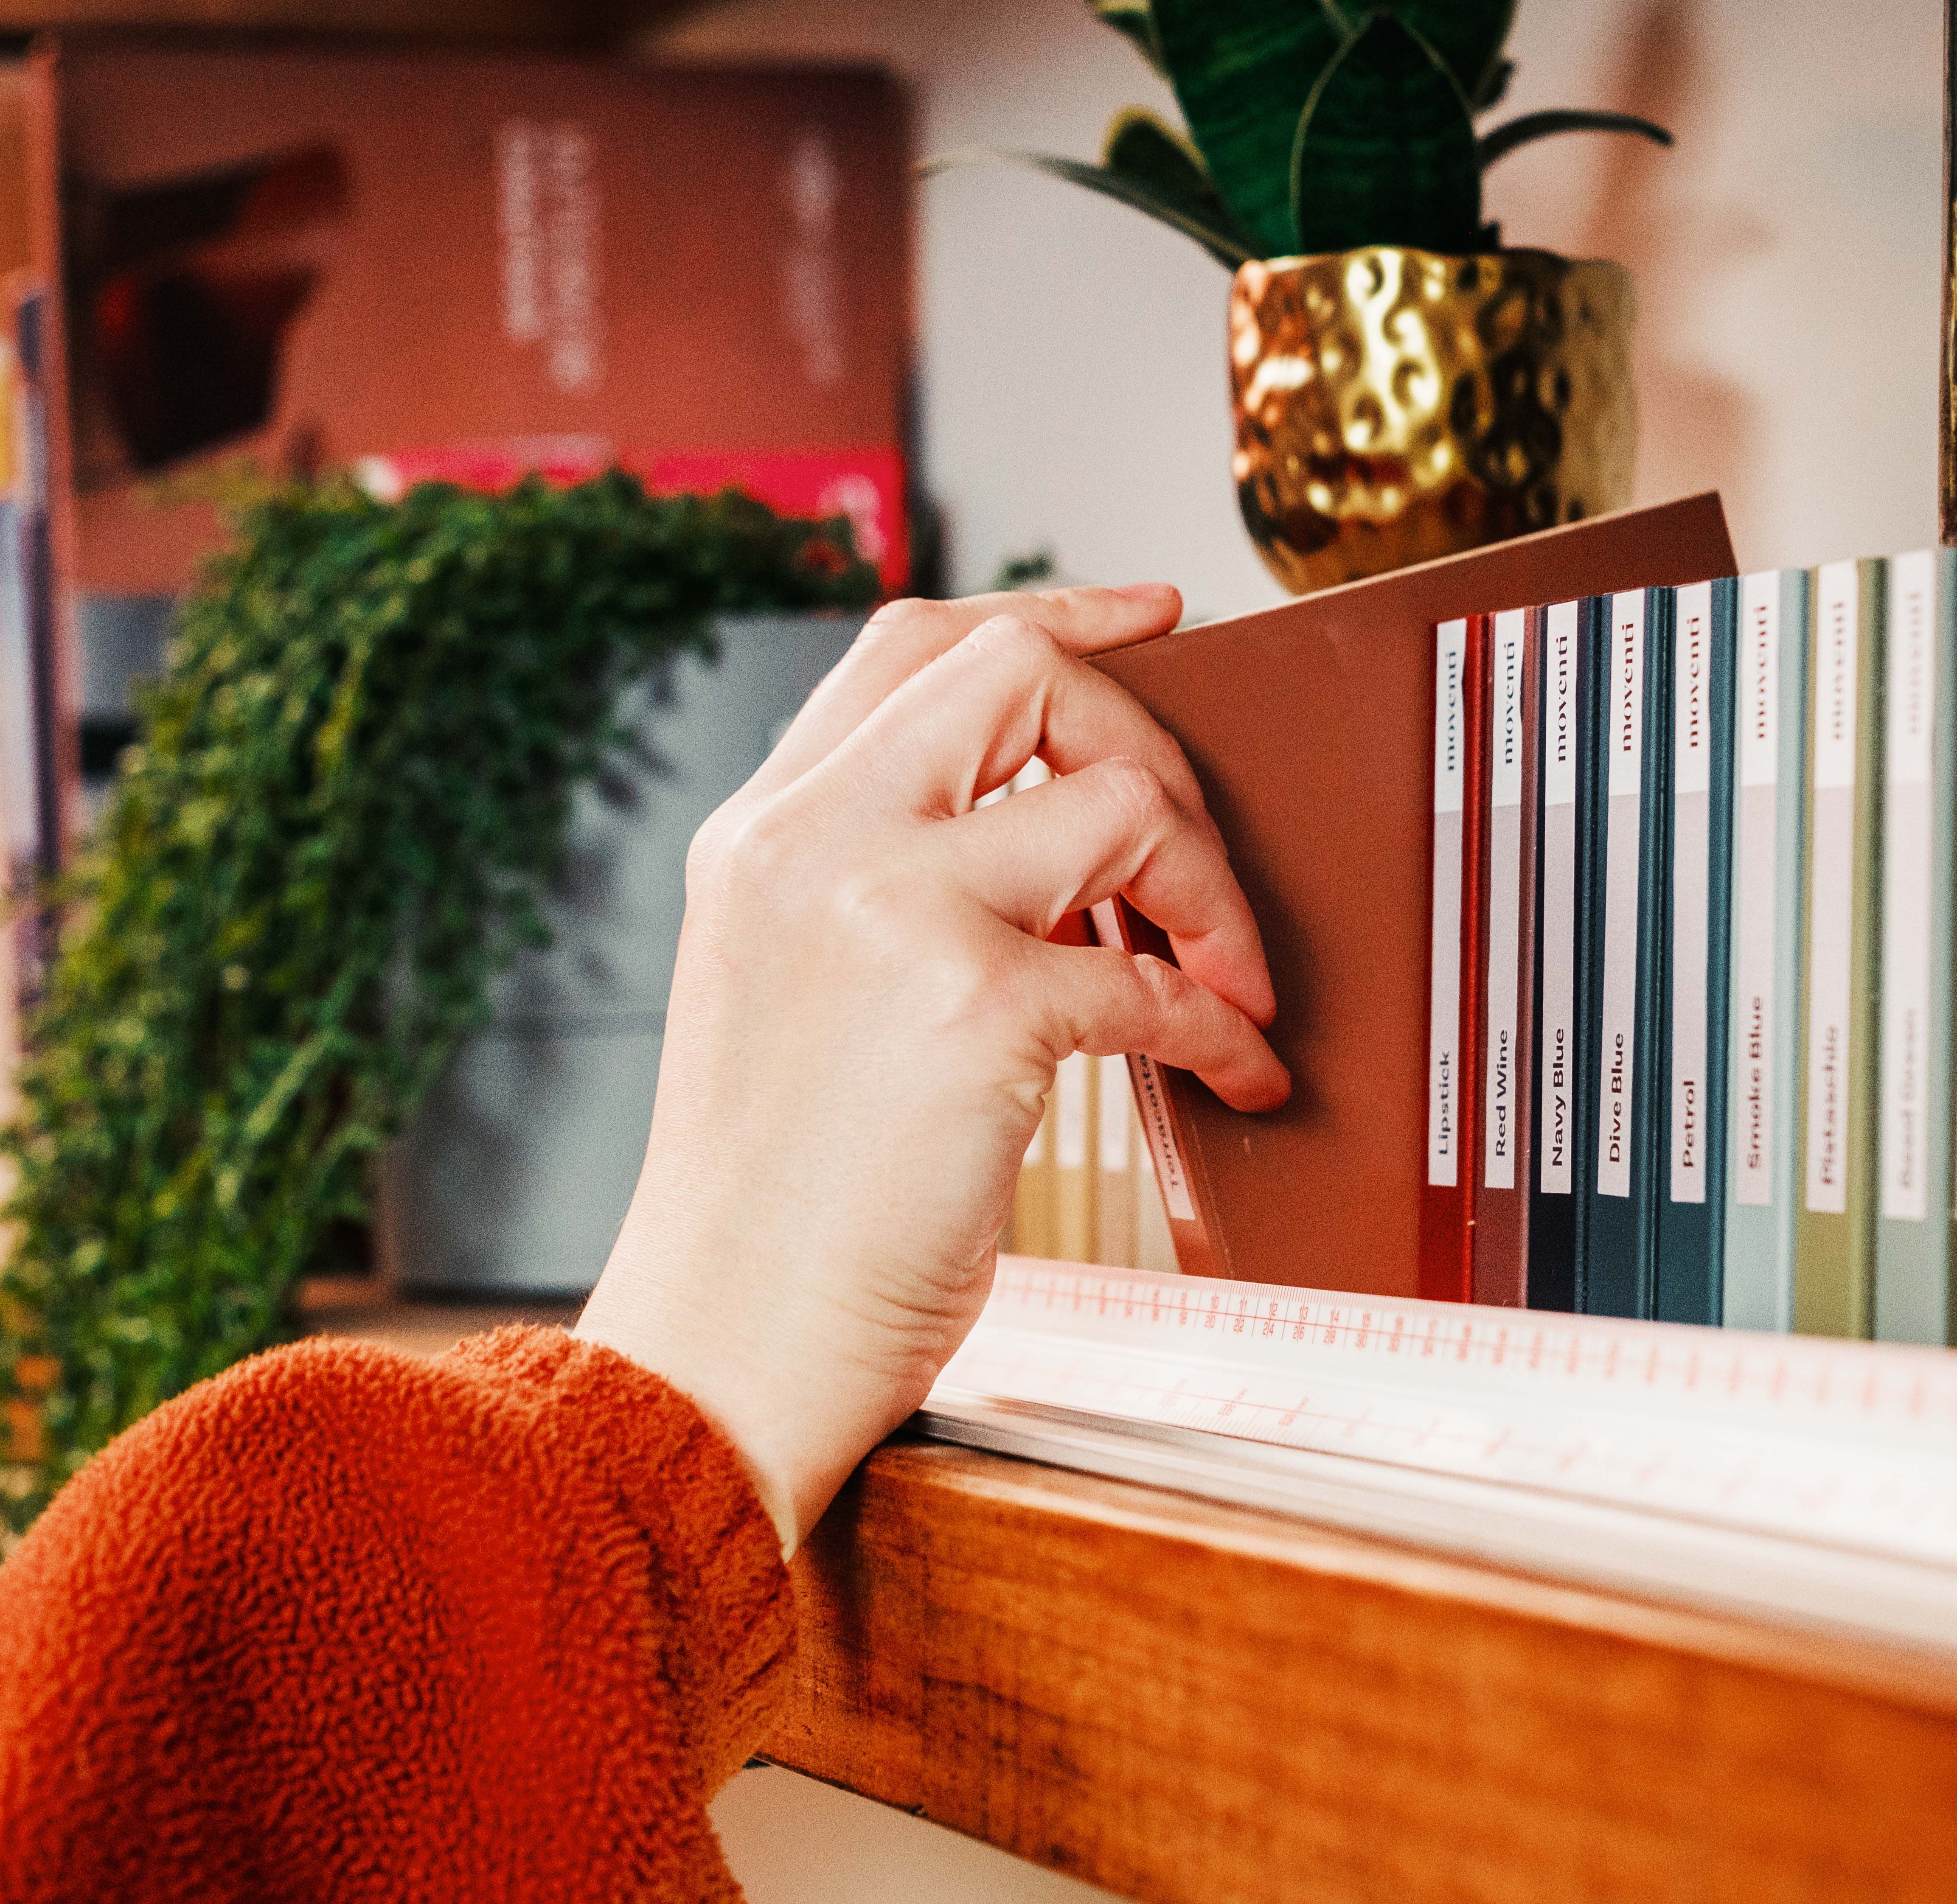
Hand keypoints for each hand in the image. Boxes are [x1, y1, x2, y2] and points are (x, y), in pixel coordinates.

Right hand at [575, 584, 1287, 1549]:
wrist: (724, 1344)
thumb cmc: (773, 1202)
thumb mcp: (786, 986)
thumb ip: (881, 880)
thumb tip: (1047, 829)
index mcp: (765, 832)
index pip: (916, 644)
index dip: (1052, 612)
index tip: (1151, 618)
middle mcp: (812, 844)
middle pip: (1023, 675)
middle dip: (1148, 741)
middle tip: (1191, 854)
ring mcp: (889, 914)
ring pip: (1115, 799)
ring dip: (1208, 886)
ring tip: (1228, 976)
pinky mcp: (972, 1011)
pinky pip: (1156, 980)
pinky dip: (1223, 1023)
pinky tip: (1233, 1070)